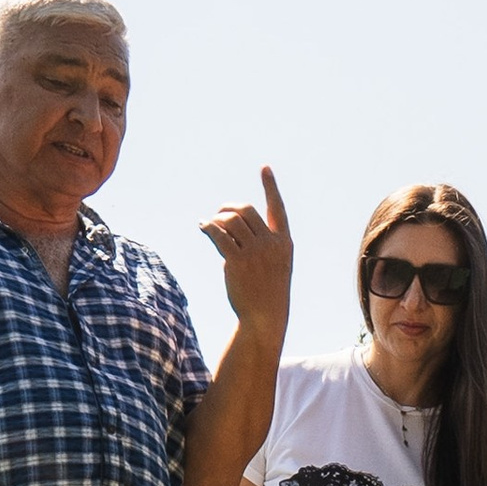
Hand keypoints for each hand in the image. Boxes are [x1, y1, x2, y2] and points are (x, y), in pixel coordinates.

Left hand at [204, 170, 293, 334]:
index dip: (271, 187)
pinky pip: (218, 235)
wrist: (265, 317)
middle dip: (229, 207)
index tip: (265, 168)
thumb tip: (229, 226)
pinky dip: (208, 227)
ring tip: (209, 224)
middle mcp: (271, 244)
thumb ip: (260, 243)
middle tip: (219, 213)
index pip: (277, 208)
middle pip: (246, 210)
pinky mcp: (236, 261)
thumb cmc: (268, 292)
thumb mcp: (273, 265)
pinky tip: (203, 227)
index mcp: (284, 243)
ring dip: (216, 218)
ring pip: (231, 221)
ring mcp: (255, 252)